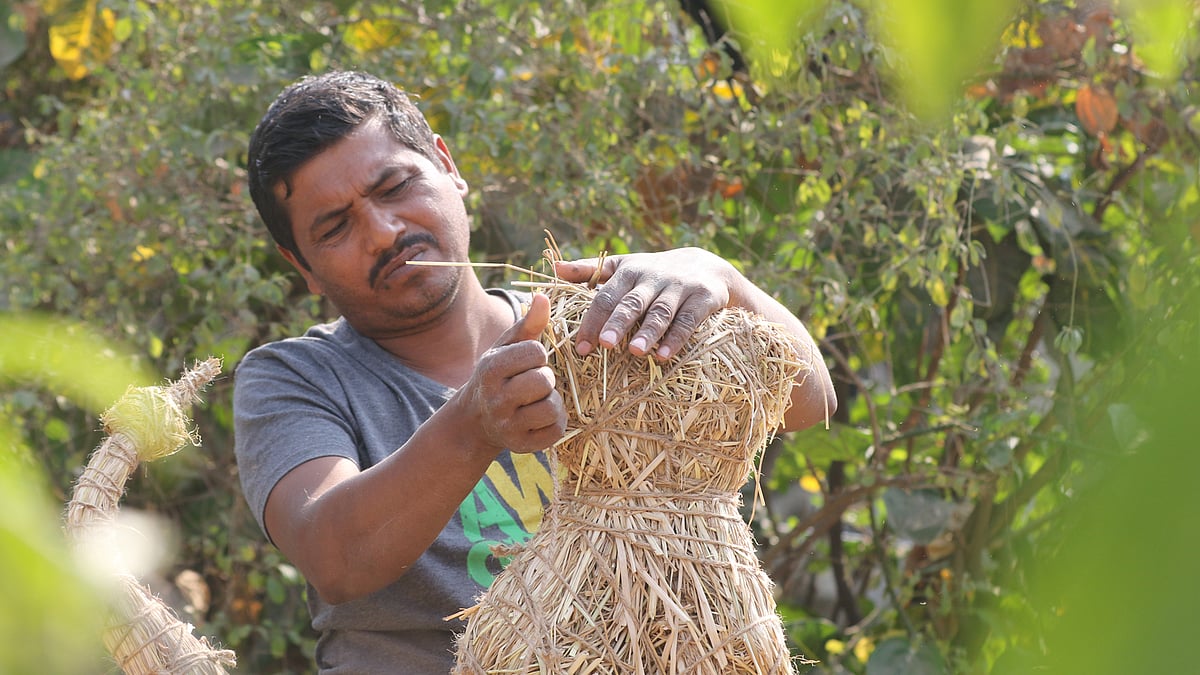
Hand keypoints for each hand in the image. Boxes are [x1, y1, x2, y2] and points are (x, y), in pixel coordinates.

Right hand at [452, 293, 565, 453]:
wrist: (475, 421)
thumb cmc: (498, 375)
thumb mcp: (506, 347)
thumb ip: (527, 323)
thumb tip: (543, 296)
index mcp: (490, 368)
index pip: (535, 352)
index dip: (537, 355)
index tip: (527, 362)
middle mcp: (495, 399)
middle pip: (543, 381)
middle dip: (545, 378)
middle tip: (532, 383)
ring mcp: (507, 425)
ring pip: (551, 408)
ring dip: (551, 401)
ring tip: (536, 400)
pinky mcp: (521, 445)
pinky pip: (556, 430)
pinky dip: (554, 422)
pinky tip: (539, 417)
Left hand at [554, 248, 736, 359]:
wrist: (708, 266)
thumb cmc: (654, 273)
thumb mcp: (624, 267)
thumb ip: (590, 270)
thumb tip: (554, 267)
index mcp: (629, 271)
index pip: (606, 296)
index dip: (593, 321)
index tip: (581, 347)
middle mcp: (653, 277)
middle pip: (632, 301)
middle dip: (618, 322)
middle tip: (604, 344)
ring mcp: (679, 287)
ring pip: (661, 310)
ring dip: (648, 331)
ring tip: (636, 352)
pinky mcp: (702, 298)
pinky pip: (688, 320)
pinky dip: (676, 338)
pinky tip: (664, 356)